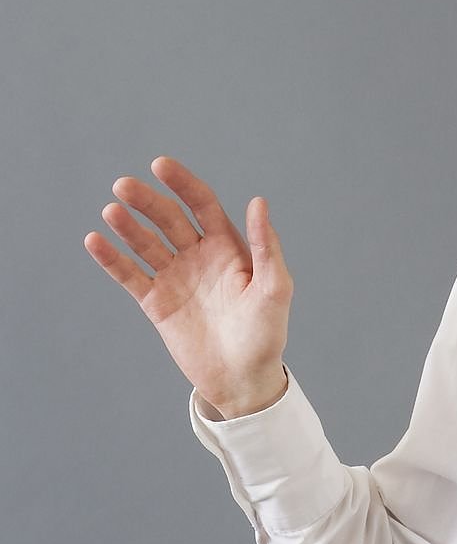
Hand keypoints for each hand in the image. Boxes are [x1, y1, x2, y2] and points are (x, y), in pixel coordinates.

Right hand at [84, 157, 292, 417]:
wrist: (243, 377)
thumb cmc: (267, 333)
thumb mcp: (275, 287)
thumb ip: (266, 245)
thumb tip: (258, 201)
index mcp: (229, 247)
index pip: (201, 204)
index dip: (182, 183)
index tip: (160, 165)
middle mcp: (199, 257)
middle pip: (168, 219)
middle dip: (147, 201)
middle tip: (124, 186)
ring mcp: (175, 278)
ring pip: (146, 243)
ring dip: (128, 226)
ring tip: (112, 210)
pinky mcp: (156, 303)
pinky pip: (129, 276)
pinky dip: (112, 259)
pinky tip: (94, 241)